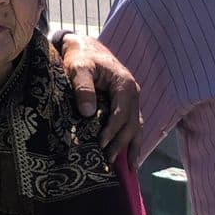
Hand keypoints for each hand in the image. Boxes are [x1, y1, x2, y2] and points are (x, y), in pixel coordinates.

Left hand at [61, 32, 141, 168]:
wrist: (83, 46)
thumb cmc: (80, 56)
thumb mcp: (78, 67)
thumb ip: (83, 87)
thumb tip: (87, 113)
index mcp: (124, 84)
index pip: (122, 114)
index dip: (112, 131)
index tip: (100, 145)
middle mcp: (132, 93)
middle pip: (132, 124)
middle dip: (122, 144)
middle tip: (108, 162)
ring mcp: (131, 98)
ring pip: (136, 126)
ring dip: (131, 146)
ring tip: (129, 169)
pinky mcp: (125, 102)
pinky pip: (131, 123)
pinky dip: (130, 139)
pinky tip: (128, 154)